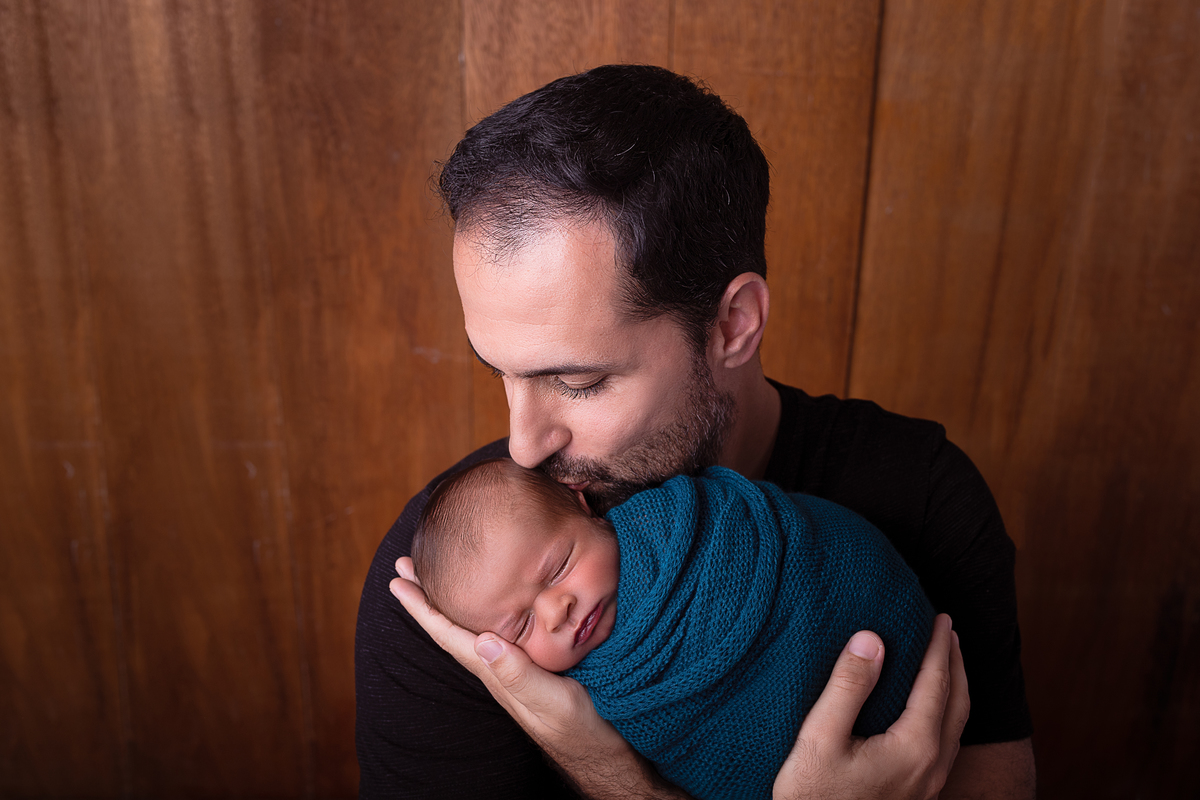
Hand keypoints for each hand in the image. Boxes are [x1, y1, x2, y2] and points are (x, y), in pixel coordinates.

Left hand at [390, 557, 685, 798]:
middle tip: (404, 566)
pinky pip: (501, 629)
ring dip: (452, 600)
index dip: (423, 608)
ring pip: (474, 627)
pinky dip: (487, 607)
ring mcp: (517, 667)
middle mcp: (501, 667)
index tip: (399, 580)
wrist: (608, 752)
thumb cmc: (582, 730)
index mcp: (498, 672)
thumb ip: (520, 675)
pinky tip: (492, 598)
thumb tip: (483, 642)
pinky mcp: (537, 664)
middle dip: (428, 597)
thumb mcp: (553, 702)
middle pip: (454, 627)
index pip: (450, 635)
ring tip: (433, 576)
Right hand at [773, 614, 968, 799]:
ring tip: (945, 665)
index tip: (941, 618)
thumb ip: (847, 687)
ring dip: (955, 689)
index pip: (936, 683)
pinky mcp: (917, 796)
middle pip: (957, 704)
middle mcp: (931, 766)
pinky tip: (928, 713)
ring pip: (955, 727)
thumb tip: (871, 639)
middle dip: (956, 664)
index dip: (939, 647)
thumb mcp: (820, 738)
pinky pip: (945, 744)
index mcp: (913, 746)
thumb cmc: (812, 797)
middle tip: (950, 632)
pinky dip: (945, 714)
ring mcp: (928, 786)